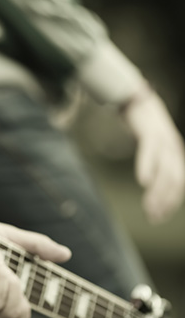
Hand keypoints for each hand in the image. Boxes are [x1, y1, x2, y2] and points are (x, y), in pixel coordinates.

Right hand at [121, 87, 184, 223]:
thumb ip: (155, 163)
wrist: (138, 100)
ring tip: (148, 206)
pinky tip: (143, 181)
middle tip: (153, 217)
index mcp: (175, 155)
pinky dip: (147, 167)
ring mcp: (163, 140)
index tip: (158, 218)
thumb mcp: (152, 147)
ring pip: (165, 169)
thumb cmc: (142, 127)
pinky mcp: (150, 132)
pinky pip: (150, 152)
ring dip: (157, 191)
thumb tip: (150, 183)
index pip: (178, 184)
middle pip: (175, 180)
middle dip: (165, 201)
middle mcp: (173, 149)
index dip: (170, 202)